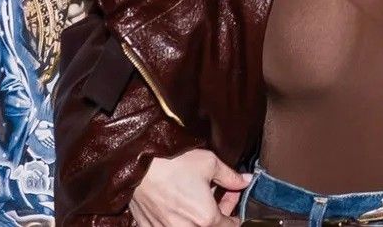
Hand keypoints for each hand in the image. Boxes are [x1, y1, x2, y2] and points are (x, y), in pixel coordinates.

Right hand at [131, 148, 250, 226]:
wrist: (138, 162)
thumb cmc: (172, 162)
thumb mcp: (209, 163)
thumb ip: (230, 176)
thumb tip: (245, 180)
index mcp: (206, 218)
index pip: (230, 226)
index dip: (234, 208)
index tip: (231, 195)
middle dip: (218, 212)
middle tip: (217, 193)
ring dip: (197, 216)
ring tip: (195, 198)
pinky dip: (175, 219)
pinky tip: (175, 204)